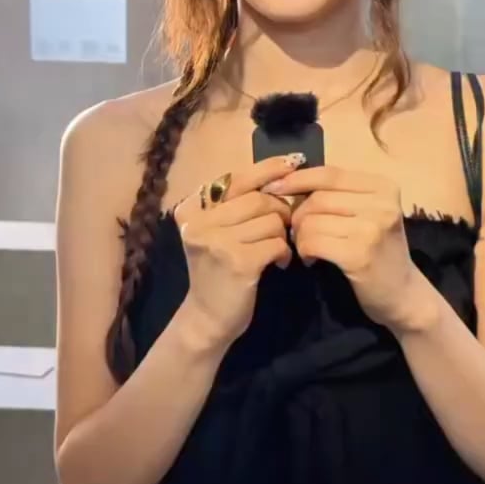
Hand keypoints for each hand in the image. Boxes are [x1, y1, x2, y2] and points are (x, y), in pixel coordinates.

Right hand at [173, 153, 305, 347]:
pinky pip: (277, 243)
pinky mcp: (238, 262)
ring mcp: (217, 242)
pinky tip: (277, 263)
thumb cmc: (217, 271)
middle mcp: (199, 222)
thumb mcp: (216, 232)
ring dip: (282, 235)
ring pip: (270, 221)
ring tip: (276, 249)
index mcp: (191, 209)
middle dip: (279, 211)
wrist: (207, 319)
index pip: (236, 179)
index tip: (292, 164)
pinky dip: (283, 252)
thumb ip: (238, 204)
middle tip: (283, 228)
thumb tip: (285, 170)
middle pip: (258, 199)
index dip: (267, 169)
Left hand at [263, 165, 424, 331]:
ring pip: (312, 220)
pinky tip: (311, 260)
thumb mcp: (368, 214)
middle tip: (296, 233)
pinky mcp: (359, 254)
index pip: (329, 174)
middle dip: (298, 215)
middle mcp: (381, 203)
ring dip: (300, 236)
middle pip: (318, 198)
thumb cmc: (379, 252)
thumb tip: (286, 180)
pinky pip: (313, 242)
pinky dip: (305, 250)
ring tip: (306, 247)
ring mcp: (372, 228)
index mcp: (383, 186)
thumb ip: (338, 195)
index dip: (297, 179)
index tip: (273, 188)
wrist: (403, 294)